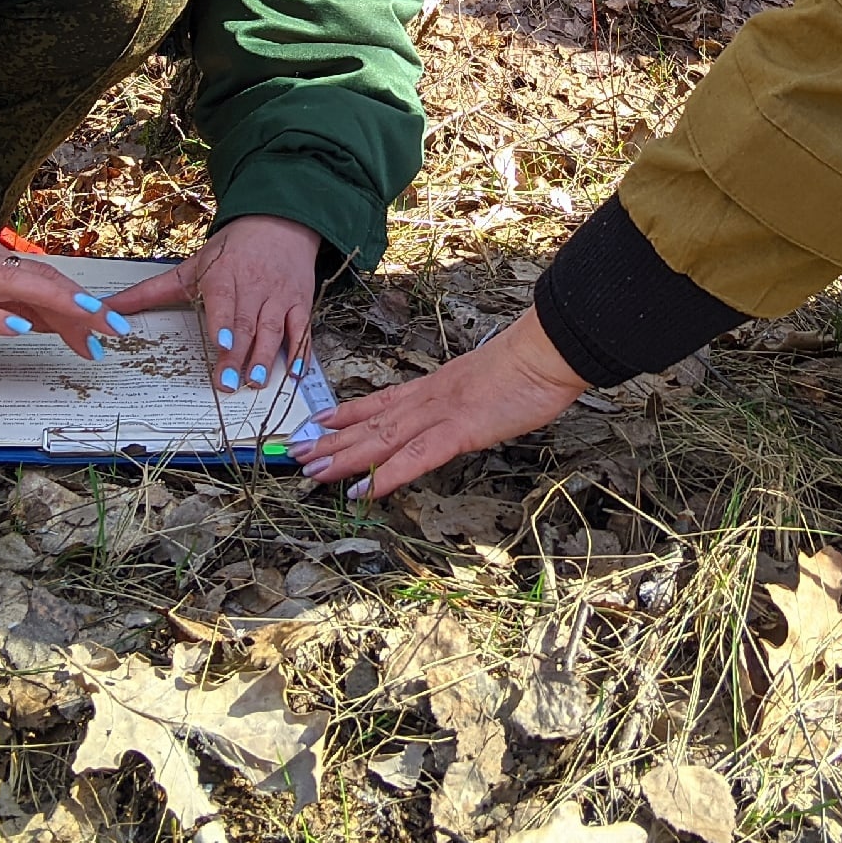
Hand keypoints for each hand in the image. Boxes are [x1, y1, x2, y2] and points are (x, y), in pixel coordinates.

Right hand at [0, 232, 125, 357]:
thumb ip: (13, 309)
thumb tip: (56, 321)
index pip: (46, 279)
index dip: (79, 303)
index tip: (104, 328)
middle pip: (41, 279)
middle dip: (81, 304)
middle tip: (111, 328)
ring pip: (17, 285)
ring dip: (56, 304)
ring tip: (85, 319)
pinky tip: (21, 330)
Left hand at [106, 214, 319, 391]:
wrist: (279, 221)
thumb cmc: (231, 249)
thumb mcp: (191, 266)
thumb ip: (150, 292)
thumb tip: (106, 307)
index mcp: (223, 276)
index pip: (224, 300)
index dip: (224, 322)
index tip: (221, 342)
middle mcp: (253, 286)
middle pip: (246, 323)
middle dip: (239, 353)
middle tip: (230, 382)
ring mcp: (279, 295)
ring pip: (273, 329)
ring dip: (266, 357)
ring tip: (256, 382)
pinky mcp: (299, 301)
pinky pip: (301, 329)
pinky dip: (300, 351)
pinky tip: (295, 374)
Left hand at [289, 308, 588, 498]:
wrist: (546, 352)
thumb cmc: (527, 367)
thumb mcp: (487, 383)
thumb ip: (466, 399)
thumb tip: (461, 411)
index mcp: (434, 387)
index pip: (380, 402)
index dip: (345, 414)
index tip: (317, 423)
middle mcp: (427, 398)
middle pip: (369, 423)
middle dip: (330, 441)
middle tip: (295, 455)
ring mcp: (440, 413)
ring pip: (380, 439)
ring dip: (342, 458)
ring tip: (311, 472)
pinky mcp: (459, 430)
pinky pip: (414, 458)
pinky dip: (385, 475)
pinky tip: (361, 490)